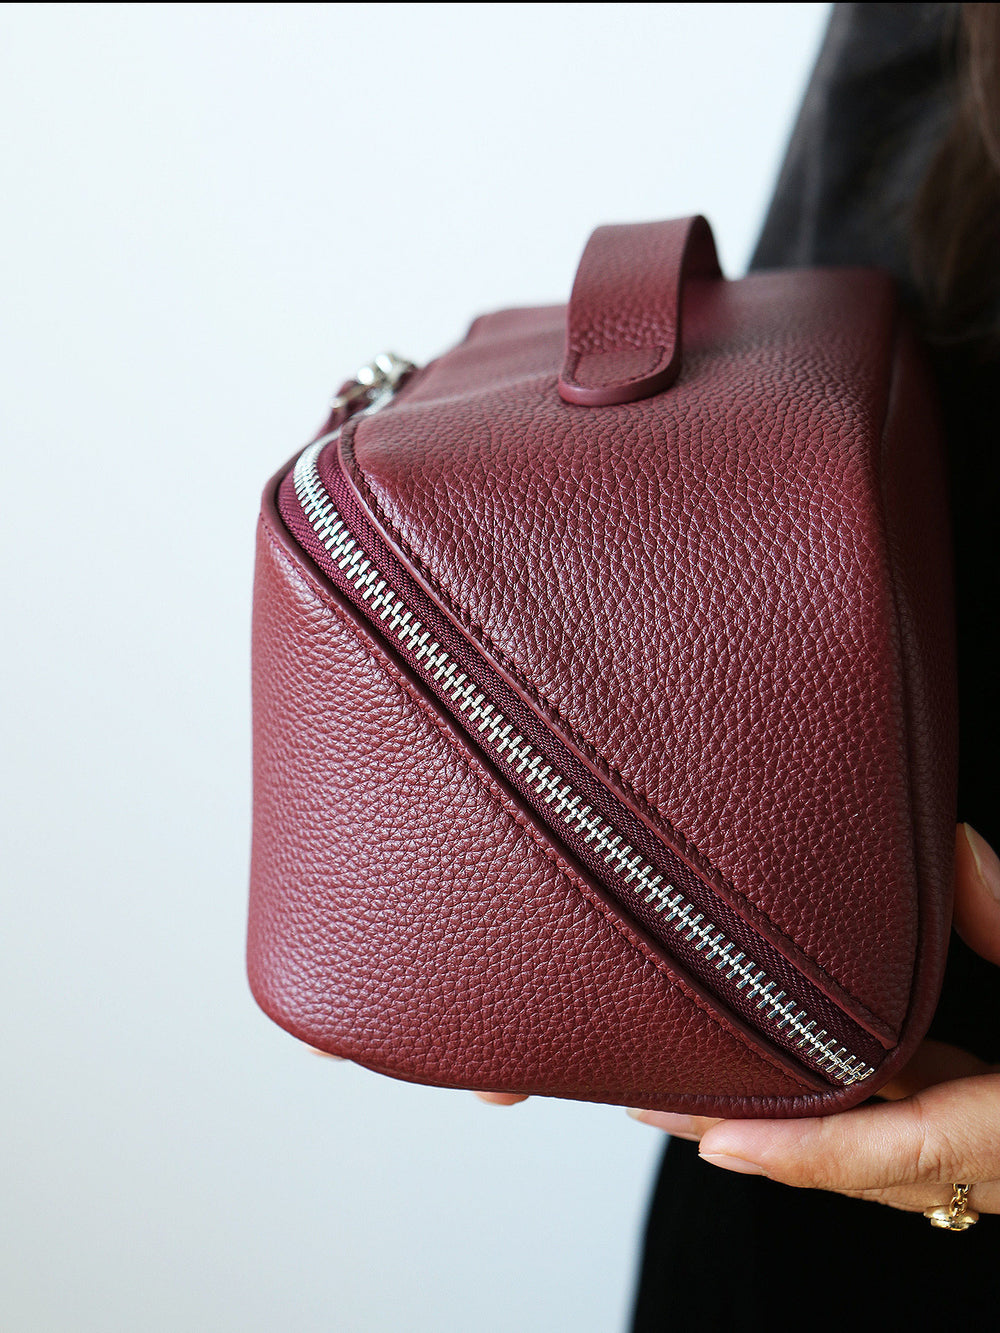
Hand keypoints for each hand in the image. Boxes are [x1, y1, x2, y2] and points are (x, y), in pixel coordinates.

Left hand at [628, 824, 999, 1216]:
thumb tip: (955, 850)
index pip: (910, 1151)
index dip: (813, 1152)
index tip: (720, 1143)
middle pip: (865, 1164)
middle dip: (761, 1140)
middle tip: (657, 1101)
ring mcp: (994, 1156)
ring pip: (876, 1156)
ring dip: (791, 1126)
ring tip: (691, 1088)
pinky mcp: (989, 1128)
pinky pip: (903, 1131)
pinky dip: (842, 1109)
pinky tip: (780, 1073)